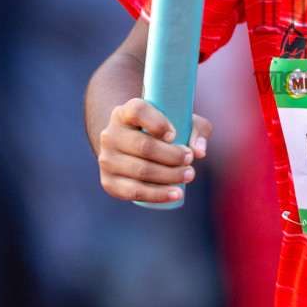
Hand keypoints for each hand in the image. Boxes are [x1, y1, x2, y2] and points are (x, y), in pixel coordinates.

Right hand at [96, 98, 212, 204]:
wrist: (128, 148)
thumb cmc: (161, 131)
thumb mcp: (180, 120)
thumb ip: (197, 129)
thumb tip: (199, 151)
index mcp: (125, 113)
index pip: (137, 111)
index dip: (158, 123)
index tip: (174, 134)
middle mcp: (111, 134)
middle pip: (144, 146)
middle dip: (172, 156)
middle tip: (190, 159)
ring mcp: (107, 159)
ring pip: (141, 171)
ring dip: (170, 176)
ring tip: (189, 175)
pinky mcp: (109, 182)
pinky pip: (134, 191)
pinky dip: (158, 194)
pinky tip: (175, 194)